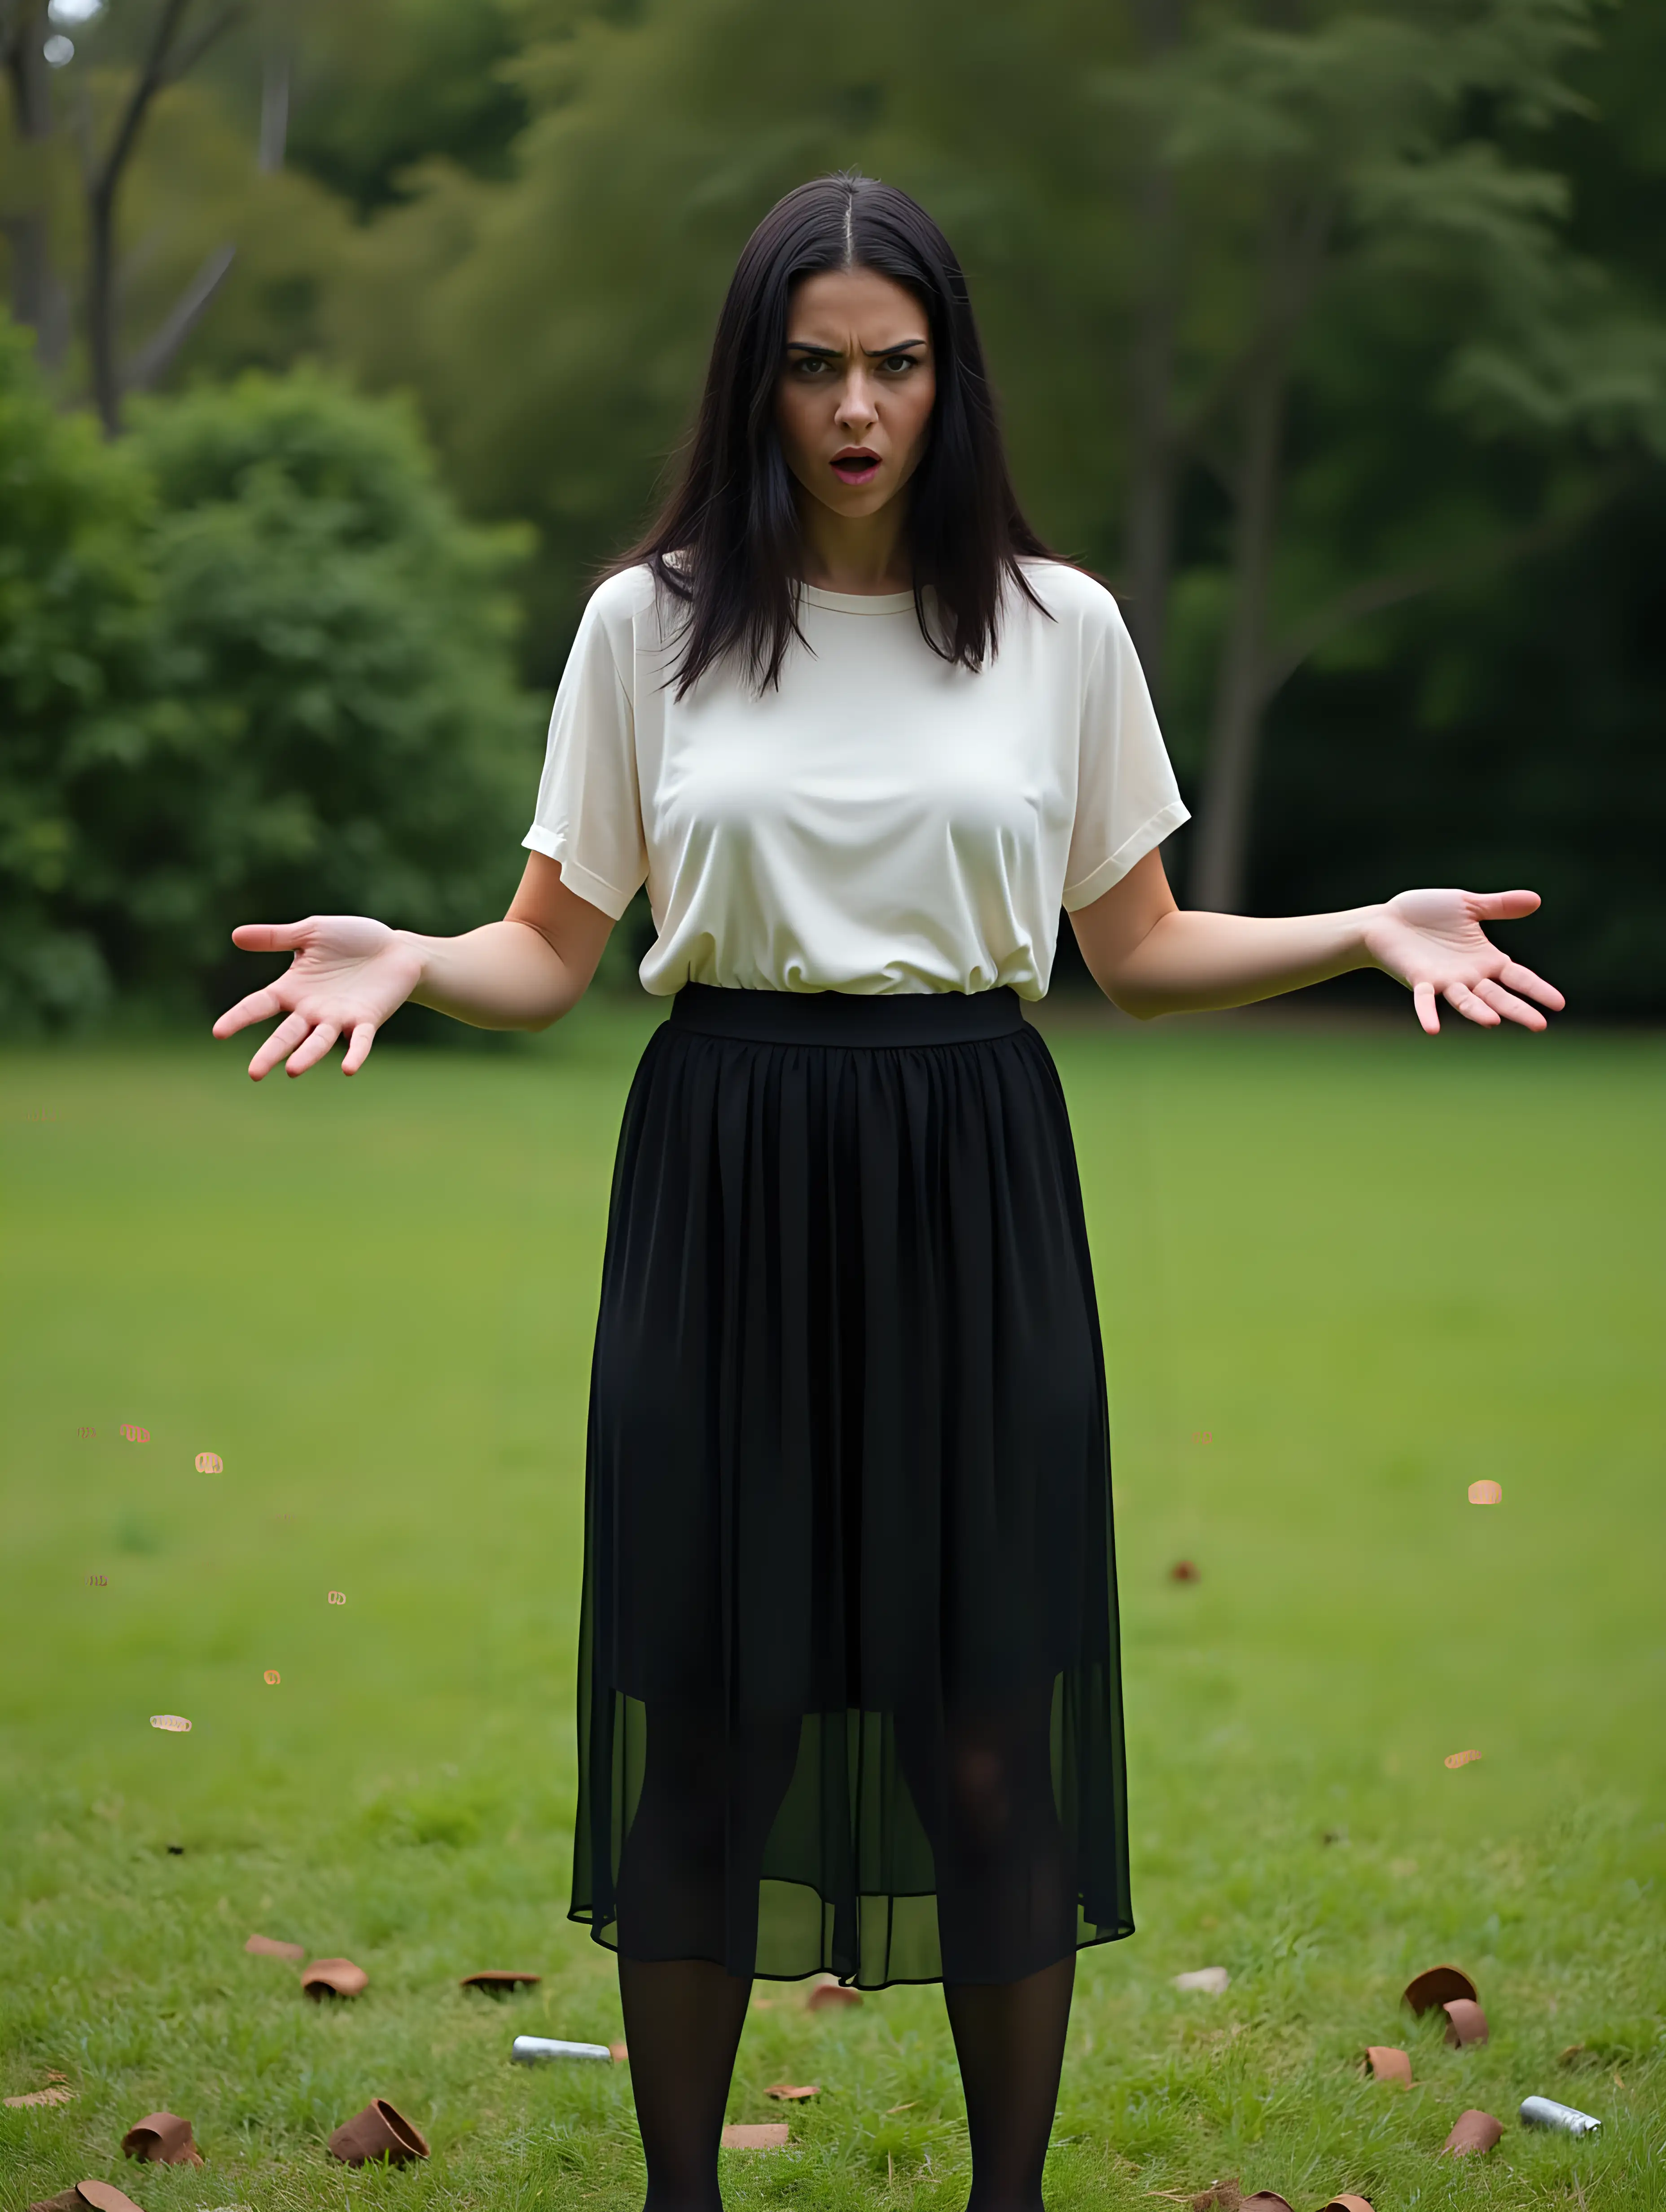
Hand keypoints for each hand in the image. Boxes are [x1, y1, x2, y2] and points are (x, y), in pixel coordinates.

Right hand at [212, 915, 426, 1078]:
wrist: (394, 949)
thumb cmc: (352, 940)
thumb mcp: (310, 933)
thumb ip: (275, 938)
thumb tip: (234, 936)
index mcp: (293, 989)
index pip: (259, 1005)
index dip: (240, 1018)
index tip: (219, 1032)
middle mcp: (312, 1010)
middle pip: (287, 1035)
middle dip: (271, 1052)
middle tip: (254, 1073)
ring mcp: (339, 1018)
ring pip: (319, 1042)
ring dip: (307, 1056)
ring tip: (293, 1070)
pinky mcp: (366, 1019)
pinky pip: (359, 1040)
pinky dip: (355, 1053)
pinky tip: (349, 1068)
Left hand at [1362, 888, 1564, 1034]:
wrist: (1388, 919)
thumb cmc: (1426, 913)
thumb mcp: (1468, 905)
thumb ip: (1499, 906)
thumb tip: (1536, 900)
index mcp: (1486, 959)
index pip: (1518, 977)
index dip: (1537, 989)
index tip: (1559, 1003)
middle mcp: (1469, 976)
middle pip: (1498, 996)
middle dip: (1518, 1009)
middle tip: (1540, 1025)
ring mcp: (1445, 981)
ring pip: (1467, 1001)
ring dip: (1479, 1012)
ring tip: (1494, 1022)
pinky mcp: (1420, 980)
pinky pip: (1425, 1000)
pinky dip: (1428, 1014)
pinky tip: (1432, 1030)